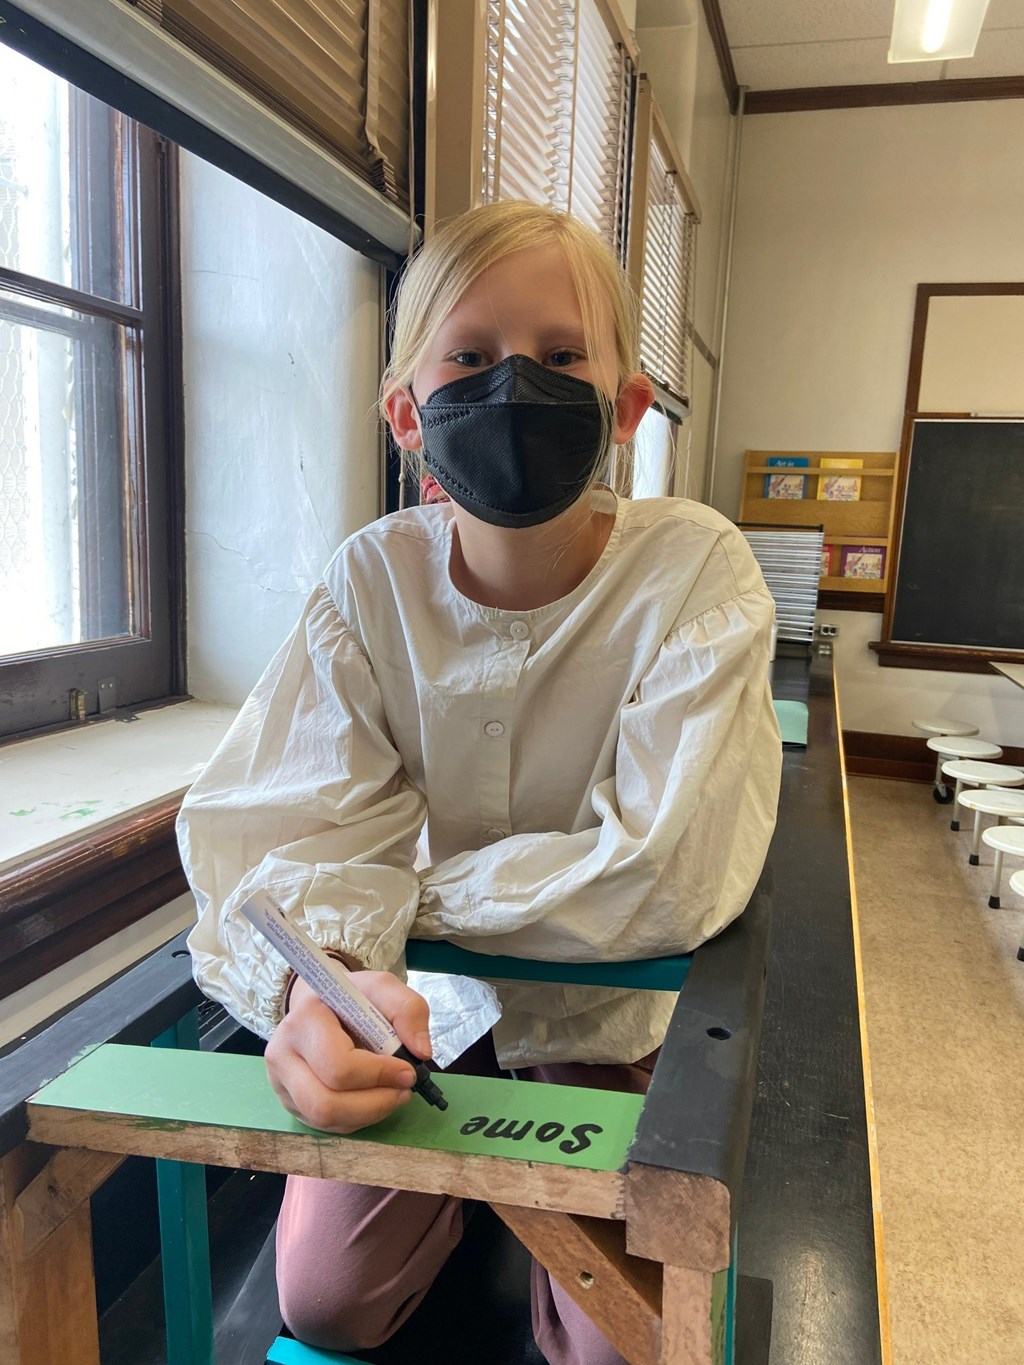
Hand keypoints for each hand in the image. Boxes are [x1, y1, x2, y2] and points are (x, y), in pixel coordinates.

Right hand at [265, 970, 431, 1133]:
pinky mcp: (290, 1103)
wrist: (322, 1005)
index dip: (378, 1075)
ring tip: (393, 1094)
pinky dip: (357, 1119)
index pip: (338, 1065)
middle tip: (403, 1090)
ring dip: (369, 1114)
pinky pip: (325, 1126)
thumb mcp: (383, 987)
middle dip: (374, 1104)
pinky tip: (372, 1099)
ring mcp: (281, 1083)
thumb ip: (408, 1009)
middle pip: (325, 1103)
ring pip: (325, 1120)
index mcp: (304, 1021)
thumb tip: (421, 1052)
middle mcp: (282, 1054)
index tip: (408, 1071)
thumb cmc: (352, 997)